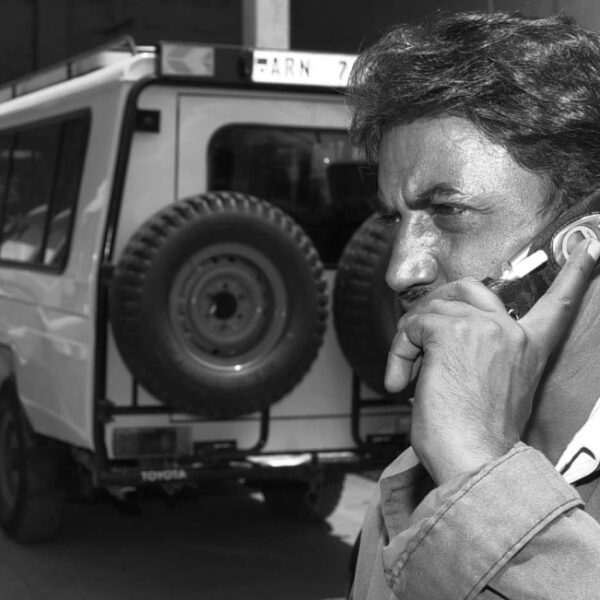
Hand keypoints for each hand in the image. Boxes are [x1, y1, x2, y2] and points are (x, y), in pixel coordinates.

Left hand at [385, 239, 599, 484]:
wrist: (475, 463)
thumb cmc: (476, 437)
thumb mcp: (492, 390)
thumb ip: (481, 355)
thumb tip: (437, 336)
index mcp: (530, 348)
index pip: (557, 303)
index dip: (574, 273)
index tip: (589, 245)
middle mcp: (512, 331)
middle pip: (467, 286)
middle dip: (435, 307)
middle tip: (418, 341)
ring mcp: (484, 327)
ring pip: (432, 308)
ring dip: (410, 340)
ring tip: (407, 375)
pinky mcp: (452, 331)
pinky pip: (412, 326)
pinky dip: (398, 352)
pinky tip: (399, 381)